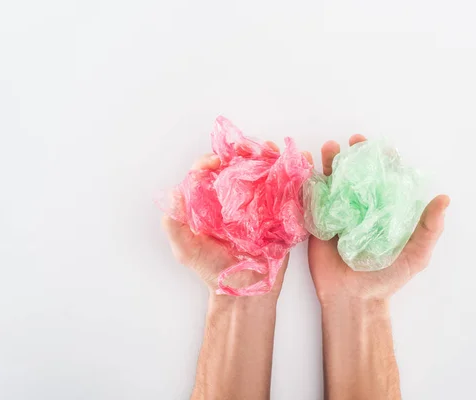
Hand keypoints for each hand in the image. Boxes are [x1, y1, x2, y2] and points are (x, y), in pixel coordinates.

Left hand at [161, 152, 288, 297]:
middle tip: (251, 147)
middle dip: (247, 151)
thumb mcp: (186, 249)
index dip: (212, 160)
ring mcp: (261, 205)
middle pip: (242, 165)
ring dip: (272, 157)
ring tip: (274, 150)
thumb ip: (175, 223)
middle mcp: (237, 199)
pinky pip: (290, 192)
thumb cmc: (213, 272)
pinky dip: (297, 175)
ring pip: (267, 173)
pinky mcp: (282, 215)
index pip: (211, 172)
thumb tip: (175, 192)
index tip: (217, 161)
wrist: (244, 293)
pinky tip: (300, 162)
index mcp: (213, 202)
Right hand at [308, 135, 449, 303]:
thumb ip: (429, 229)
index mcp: (383, 211)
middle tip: (353, 142)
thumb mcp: (416, 255)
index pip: (384, 179)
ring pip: (332, 180)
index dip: (383, 161)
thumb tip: (444, 199)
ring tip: (328, 148)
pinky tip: (305, 165)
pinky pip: (311, 197)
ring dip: (329, 162)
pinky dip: (307, 179)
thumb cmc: (387, 278)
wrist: (354, 299)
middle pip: (355, 174)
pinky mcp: (316, 221)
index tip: (382, 148)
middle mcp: (360, 207)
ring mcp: (337, 212)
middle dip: (354, 155)